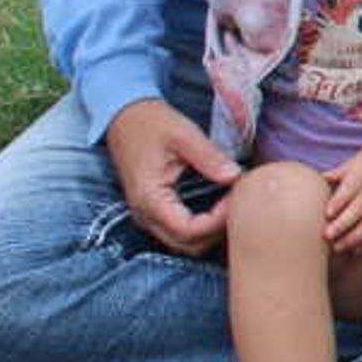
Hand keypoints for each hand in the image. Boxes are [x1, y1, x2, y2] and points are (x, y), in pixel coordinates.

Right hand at [102, 98, 238, 254]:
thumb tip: (236, 177)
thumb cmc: (151, 123)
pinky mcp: (153, 210)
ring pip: (184, 242)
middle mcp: (144, 214)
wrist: (124, 116)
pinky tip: (219, 204)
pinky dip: (202, 225)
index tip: (236, 197)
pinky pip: (179, 230)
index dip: (217, 221)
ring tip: (230, 202)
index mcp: (149, 198)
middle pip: (188, 245)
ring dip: (210, 230)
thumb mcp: (183, 134)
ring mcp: (147, 215)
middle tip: (237, 202)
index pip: (188, 231)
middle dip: (217, 230)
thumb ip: (209, 157)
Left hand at [322, 140, 361, 253]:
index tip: (327, 214)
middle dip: (342, 225)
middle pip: (357, 210)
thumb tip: (319, 179)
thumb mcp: (360, 158)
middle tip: (327, 236)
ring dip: (353, 238)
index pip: (349, 190)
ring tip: (338, 247)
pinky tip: (356, 249)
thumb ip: (340, 172)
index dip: (338, 203)